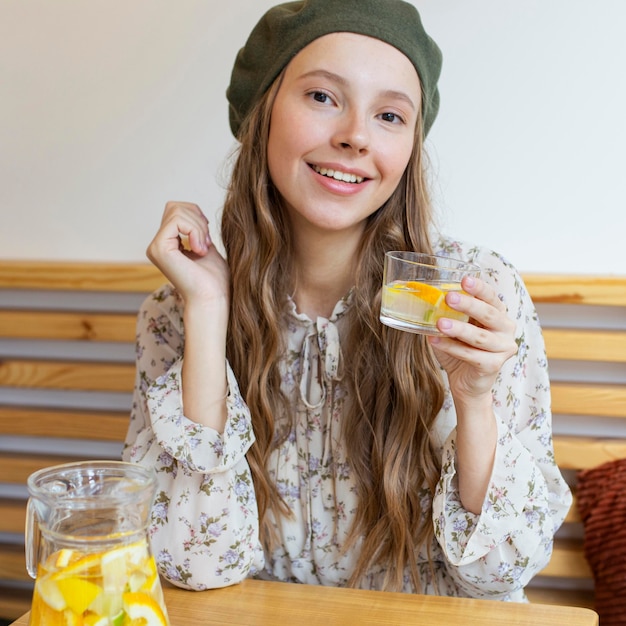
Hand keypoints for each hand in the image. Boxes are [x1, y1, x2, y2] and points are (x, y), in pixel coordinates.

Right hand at [146, 201, 228, 304]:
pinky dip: (194, 230)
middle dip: (197, 218)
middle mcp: (157, 245)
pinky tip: (200, 249)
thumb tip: (193, 211)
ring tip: (205, 247)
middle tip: (207, 242)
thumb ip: (196, 230)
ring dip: (198, 226)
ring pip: (176, 211)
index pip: (176, 211)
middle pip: (174, 207)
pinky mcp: (159, 248)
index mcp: (167, 244)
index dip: (196, 216)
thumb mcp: (205, 246)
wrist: (213, 298)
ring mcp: (156, 247)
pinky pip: (176, 221)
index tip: (208, 239)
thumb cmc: (214, 279)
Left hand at [428, 276, 517, 403]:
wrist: (466, 383)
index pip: (491, 297)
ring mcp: (503, 348)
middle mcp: (506, 329)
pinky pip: (472, 355)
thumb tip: (423, 298)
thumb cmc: (460, 350)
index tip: (465, 280)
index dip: (479, 288)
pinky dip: (452, 348)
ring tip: (440, 323)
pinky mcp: (494, 365)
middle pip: (489, 314)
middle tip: (450, 297)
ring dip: (459, 329)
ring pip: (480, 336)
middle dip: (469, 305)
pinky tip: (435, 342)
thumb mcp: (453, 328)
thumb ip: (446, 314)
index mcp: (498, 314)